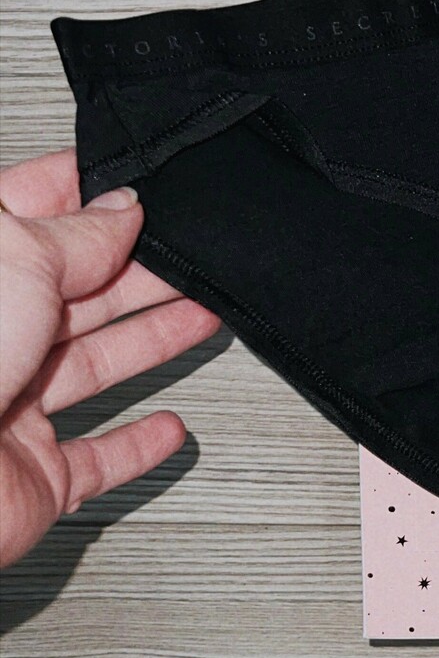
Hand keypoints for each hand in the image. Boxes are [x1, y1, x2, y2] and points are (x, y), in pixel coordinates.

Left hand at [0, 150, 221, 566]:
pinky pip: (95, 458)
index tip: (139, 184)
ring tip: (200, 317)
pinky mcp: (31, 473)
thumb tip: (120, 211)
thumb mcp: (16, 259)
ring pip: (91, 366)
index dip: (87, 195)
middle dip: (139, 272)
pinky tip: (165, 427)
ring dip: (151, 341)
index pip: (30, 214)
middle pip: (73, 293)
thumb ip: (78, 234)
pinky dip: (137, 445)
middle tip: (191, 258)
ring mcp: (5, 404)